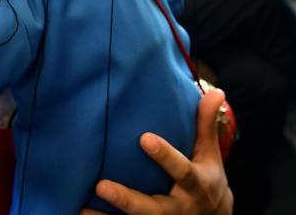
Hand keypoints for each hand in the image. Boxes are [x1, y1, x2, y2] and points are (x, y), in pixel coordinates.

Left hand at [81, 88, 232, 214]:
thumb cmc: (206, 178)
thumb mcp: (210, 154)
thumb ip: (206, 124)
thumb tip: (216, 91)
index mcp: (195, 186)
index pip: (181, 171)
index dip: (165, 156)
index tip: (144, 138)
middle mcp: (177, 209)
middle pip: (152, 209)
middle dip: (127, 199)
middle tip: (101, 186)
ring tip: (80, 210)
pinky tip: (79, 213)